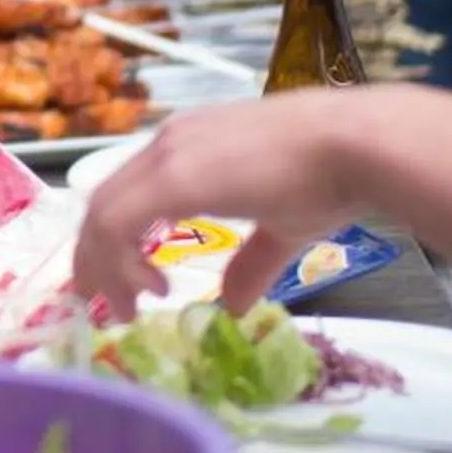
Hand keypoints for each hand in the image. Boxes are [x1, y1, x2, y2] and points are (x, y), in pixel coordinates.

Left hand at [72, 87, 399, 315]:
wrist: (355, 146)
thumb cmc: (330, 177)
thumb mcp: (282, 227)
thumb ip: (250, 263)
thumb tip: (231, 306)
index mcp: (190, 148)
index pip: (128, 192)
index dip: (115, 240)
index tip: (129, 284)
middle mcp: (170, 144)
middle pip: (104, 202)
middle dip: (96, 257)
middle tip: (104, 303)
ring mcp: (169, 155)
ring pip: (102, 213)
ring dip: (103, 266)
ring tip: (123, 308)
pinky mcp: (174, 175)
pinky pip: (118, 222)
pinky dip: (118, 260)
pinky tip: (149, 288)